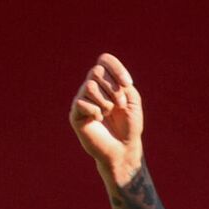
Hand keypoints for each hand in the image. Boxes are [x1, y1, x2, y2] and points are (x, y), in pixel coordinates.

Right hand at [70, 53, 144, 184]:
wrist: (123, 147)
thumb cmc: (129, 125)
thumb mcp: (133, 100)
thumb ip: (121, 84)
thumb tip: (102, 74)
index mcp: (107, 81)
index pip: (104, 60)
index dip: (116, 68)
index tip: (128, 84)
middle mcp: (92, 87)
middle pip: (97, 71)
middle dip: (113, 89)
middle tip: (120, 105)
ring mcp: (82, 99)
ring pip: (89, 86)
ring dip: (106, 102)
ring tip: (108, 114)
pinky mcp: (75, 113)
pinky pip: (82, 102)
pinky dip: (96, 112)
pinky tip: (98, 120)